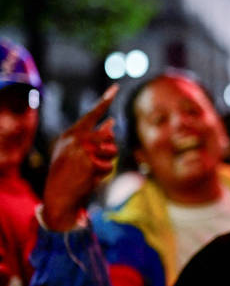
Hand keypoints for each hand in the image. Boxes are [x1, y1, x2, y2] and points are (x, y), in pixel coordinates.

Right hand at [42, 85, 118, 230]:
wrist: (58, 197)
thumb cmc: (69, 175)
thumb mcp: (79, 154)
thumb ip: (95, 138)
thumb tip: (111, 123)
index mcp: (70, 135)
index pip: (92, 115)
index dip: (105, 101)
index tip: (116, 88)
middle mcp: (74, 138)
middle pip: (109, 135)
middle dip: (110, 149)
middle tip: (96, 161)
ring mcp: (81, 149)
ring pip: (112, 150)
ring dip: (108, 162)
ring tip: (91, 171)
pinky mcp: (87, 162)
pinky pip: (108, 167)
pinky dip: (103, 175)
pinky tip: (89, 179)